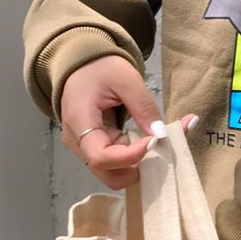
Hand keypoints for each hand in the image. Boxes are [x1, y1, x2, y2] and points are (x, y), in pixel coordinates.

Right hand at [60, 54, 197, 189]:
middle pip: (110, 175)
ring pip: (117, 173)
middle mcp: (79, 143)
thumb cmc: (100, 68)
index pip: (102, 158)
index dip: (131, 156)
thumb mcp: (126, 79)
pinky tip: (154, 140)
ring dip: (142, 164)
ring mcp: (87, 149)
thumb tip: (161, 134)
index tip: (155, 140)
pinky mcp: (99, 148)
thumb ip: (144, 106)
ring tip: (161, 142)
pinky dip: (139, 157)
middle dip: (139, 168)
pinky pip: (120, 163)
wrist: (82, 64)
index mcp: (79, 123)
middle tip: (162, 146)